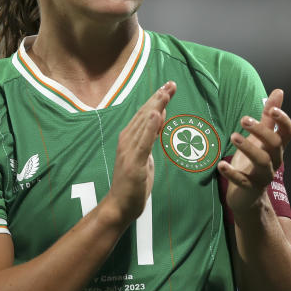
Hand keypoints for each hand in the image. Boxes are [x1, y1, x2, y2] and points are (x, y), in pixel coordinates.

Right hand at [106, 81, 174, 222]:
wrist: (119, 206)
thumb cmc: (132, 183)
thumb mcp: (145, 157)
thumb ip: (150, 137)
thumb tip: (158, 117)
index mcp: (128, 138)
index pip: (144, 113)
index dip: (156, 99)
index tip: (168, 86)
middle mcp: (126, 140)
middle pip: (144, 114)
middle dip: (158, 98)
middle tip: (171, 84)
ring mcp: (129, 151)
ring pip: (144, 124)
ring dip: (155, 107)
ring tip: (166, 93)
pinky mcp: (134, 163)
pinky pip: (144, 142)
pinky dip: (150, 127)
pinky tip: (155, 115)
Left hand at [217, 89, 290, 215]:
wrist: (248, 196)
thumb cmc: (253, 162)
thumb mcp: (260, 138)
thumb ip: (268, 116)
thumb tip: (279, 92)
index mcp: (277, 147)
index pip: (289, 132)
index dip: (283, 120)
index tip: (272, 110)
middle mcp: (274, 160)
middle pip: (275, 144)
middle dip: (261, 130)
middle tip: (243, 119)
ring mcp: (263, 175)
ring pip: (262, 161)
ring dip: (248, 147)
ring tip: (233, 136)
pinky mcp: (249, 188)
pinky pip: (243, 181)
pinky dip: (232, 173)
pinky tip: (221, 165)